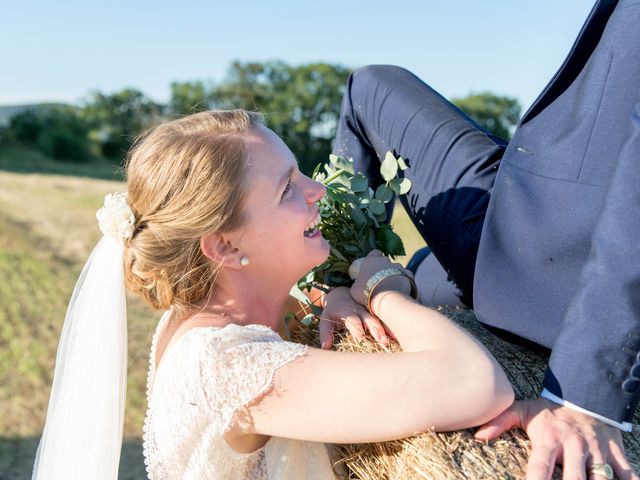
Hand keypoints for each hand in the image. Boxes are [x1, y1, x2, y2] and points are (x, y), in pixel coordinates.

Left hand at [318, 286, 393, 349]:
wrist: (342, 293)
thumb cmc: (333, 310)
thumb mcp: (325, 319)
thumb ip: (325, 333)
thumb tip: (325, 347)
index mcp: (347, 310)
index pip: (353, 320)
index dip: (357, 329)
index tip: (361, 340)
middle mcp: (361, 309)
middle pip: (369, 319)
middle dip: (376, 329)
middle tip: (382, 341)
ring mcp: (370, 310)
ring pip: (379, 319)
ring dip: (386, 329)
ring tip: (393, 339)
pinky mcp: (376, 312)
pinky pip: (384, 319)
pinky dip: (391, 326)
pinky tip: (398, 335)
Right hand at [349, 250, 412, 305]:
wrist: (386, 299)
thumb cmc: (367, 293)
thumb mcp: (354, 289)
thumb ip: (358, 283)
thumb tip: (358, 285)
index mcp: (371, 260)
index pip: (374, 253)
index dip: (374, 259)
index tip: (373, 267)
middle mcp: (386, 260)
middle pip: (386, 261)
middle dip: (385, 268)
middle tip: (382, 280)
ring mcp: (398, 266)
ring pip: (397, 268)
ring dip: (394, 275)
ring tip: (392, 287)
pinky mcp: (408, 274)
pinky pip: (406, 276)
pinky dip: (404, 281)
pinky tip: (401, 289)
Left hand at [474, 398, 638, 479]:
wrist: (584, 394)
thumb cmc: (549, 411)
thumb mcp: (524, 411)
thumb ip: (500, 422)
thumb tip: (477, 436)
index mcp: (550, 439)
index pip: (541, 468)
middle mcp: (575, 446)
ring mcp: (598, 450)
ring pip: (601, 479)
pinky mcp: (616, 453)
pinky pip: (628, 473)